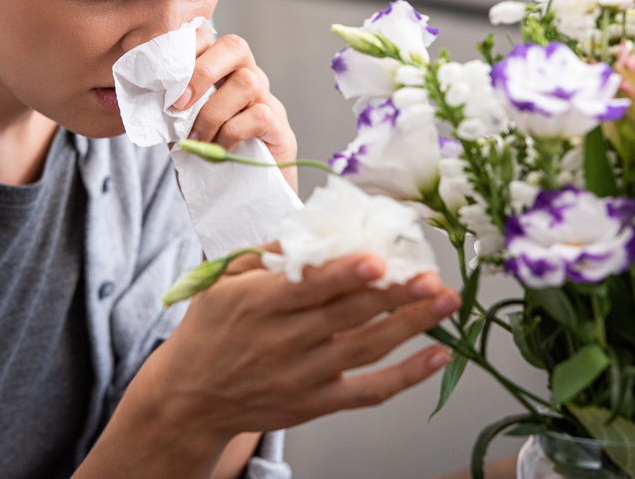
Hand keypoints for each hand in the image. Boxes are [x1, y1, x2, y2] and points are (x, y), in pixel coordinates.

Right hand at [143, 250, 459, 438]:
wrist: (188, 398)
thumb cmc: (208, 331)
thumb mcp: (222, 282)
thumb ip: (265, 256)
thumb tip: (309, 231)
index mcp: (261, 305)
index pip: (309, 288)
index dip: (344, 274)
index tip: (376, 259)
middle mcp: (286, 341)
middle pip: (349, 315)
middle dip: (394, 294)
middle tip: (432, 275)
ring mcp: (304, 375)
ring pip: (366, 348)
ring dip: (411, 325)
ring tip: (445, 301)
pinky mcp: (316, 403)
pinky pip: (368, 391)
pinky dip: (405, 377)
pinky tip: (437, 356)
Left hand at [174, 31, 297, 191]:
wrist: (243, 201)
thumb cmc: (212, 162)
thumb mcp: (182, 132)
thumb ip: (170, 112)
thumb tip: (145, 97)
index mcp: (222, 74)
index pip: (207, 39)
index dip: (183, 50)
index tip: (160, 80)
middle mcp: (249, 79)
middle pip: (235, 46)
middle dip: (202, 70)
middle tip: (178, 104)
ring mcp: (268, 101)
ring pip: (246, 81)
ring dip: (212, 111)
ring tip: (196, 138)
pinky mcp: (280, 128)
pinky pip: (258, 115)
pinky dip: (230, 133)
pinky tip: (218, 152)